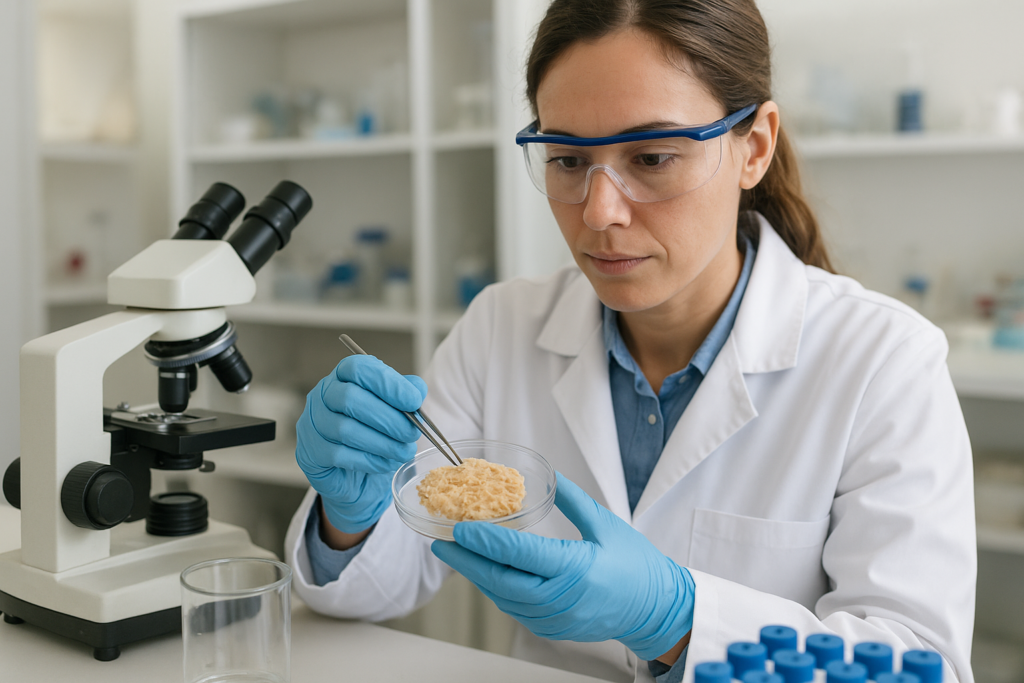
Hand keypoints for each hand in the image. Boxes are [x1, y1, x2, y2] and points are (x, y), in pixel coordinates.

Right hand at [295, 355, 426, 533]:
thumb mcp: (395, 408)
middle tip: (411, 433)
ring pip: (345, 429)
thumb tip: (416, 390)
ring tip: (404, 451)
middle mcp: (323, 394)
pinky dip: (369, 460)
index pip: (359, 368)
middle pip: (350, 399)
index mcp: (344, 376)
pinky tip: (386, 462)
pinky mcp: (310, 452)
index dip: (388, 383)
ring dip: (382, 443)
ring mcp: (313, 423)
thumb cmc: (375, 431)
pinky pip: (339, 455)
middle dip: (388, 418)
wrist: (356, 473)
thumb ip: (406, 394)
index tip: (414, 401)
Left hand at [430, 472, 694, 660]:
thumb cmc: (637, 566)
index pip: (521, 555)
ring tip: (456, 554)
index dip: (487, 541)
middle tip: (442, 542)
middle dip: (468, 561)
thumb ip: (574, 501)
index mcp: (577, 570)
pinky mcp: (553, 629)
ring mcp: (556, 619)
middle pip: (502, 581)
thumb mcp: (607, 525)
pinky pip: (516, 610)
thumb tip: (548, 476)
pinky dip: (496, 590)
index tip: (461, 528)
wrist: (657, 611)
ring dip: (478, 576)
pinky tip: (484, 572)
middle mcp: (563, 599)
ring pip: (504, 598)